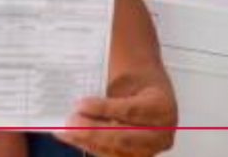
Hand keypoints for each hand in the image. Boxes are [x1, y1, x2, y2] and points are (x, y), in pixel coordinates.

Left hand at [54, 74, 176, 156]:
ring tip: (66, 131)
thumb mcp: (125, 78)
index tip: (80, 104)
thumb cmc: (136, 79)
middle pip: (123, 137)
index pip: (131, 111)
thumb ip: (107, 92)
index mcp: (162, 107)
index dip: (104, 109)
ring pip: (115, 151)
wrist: (147, 87)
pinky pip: (110, 154)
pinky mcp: (134, 156)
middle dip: (93, 131)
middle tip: (70, 122)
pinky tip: (72, 137)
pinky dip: (90, 145)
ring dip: (87, 141)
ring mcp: (149, 149)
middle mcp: (160, 133)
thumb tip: (80, 103)